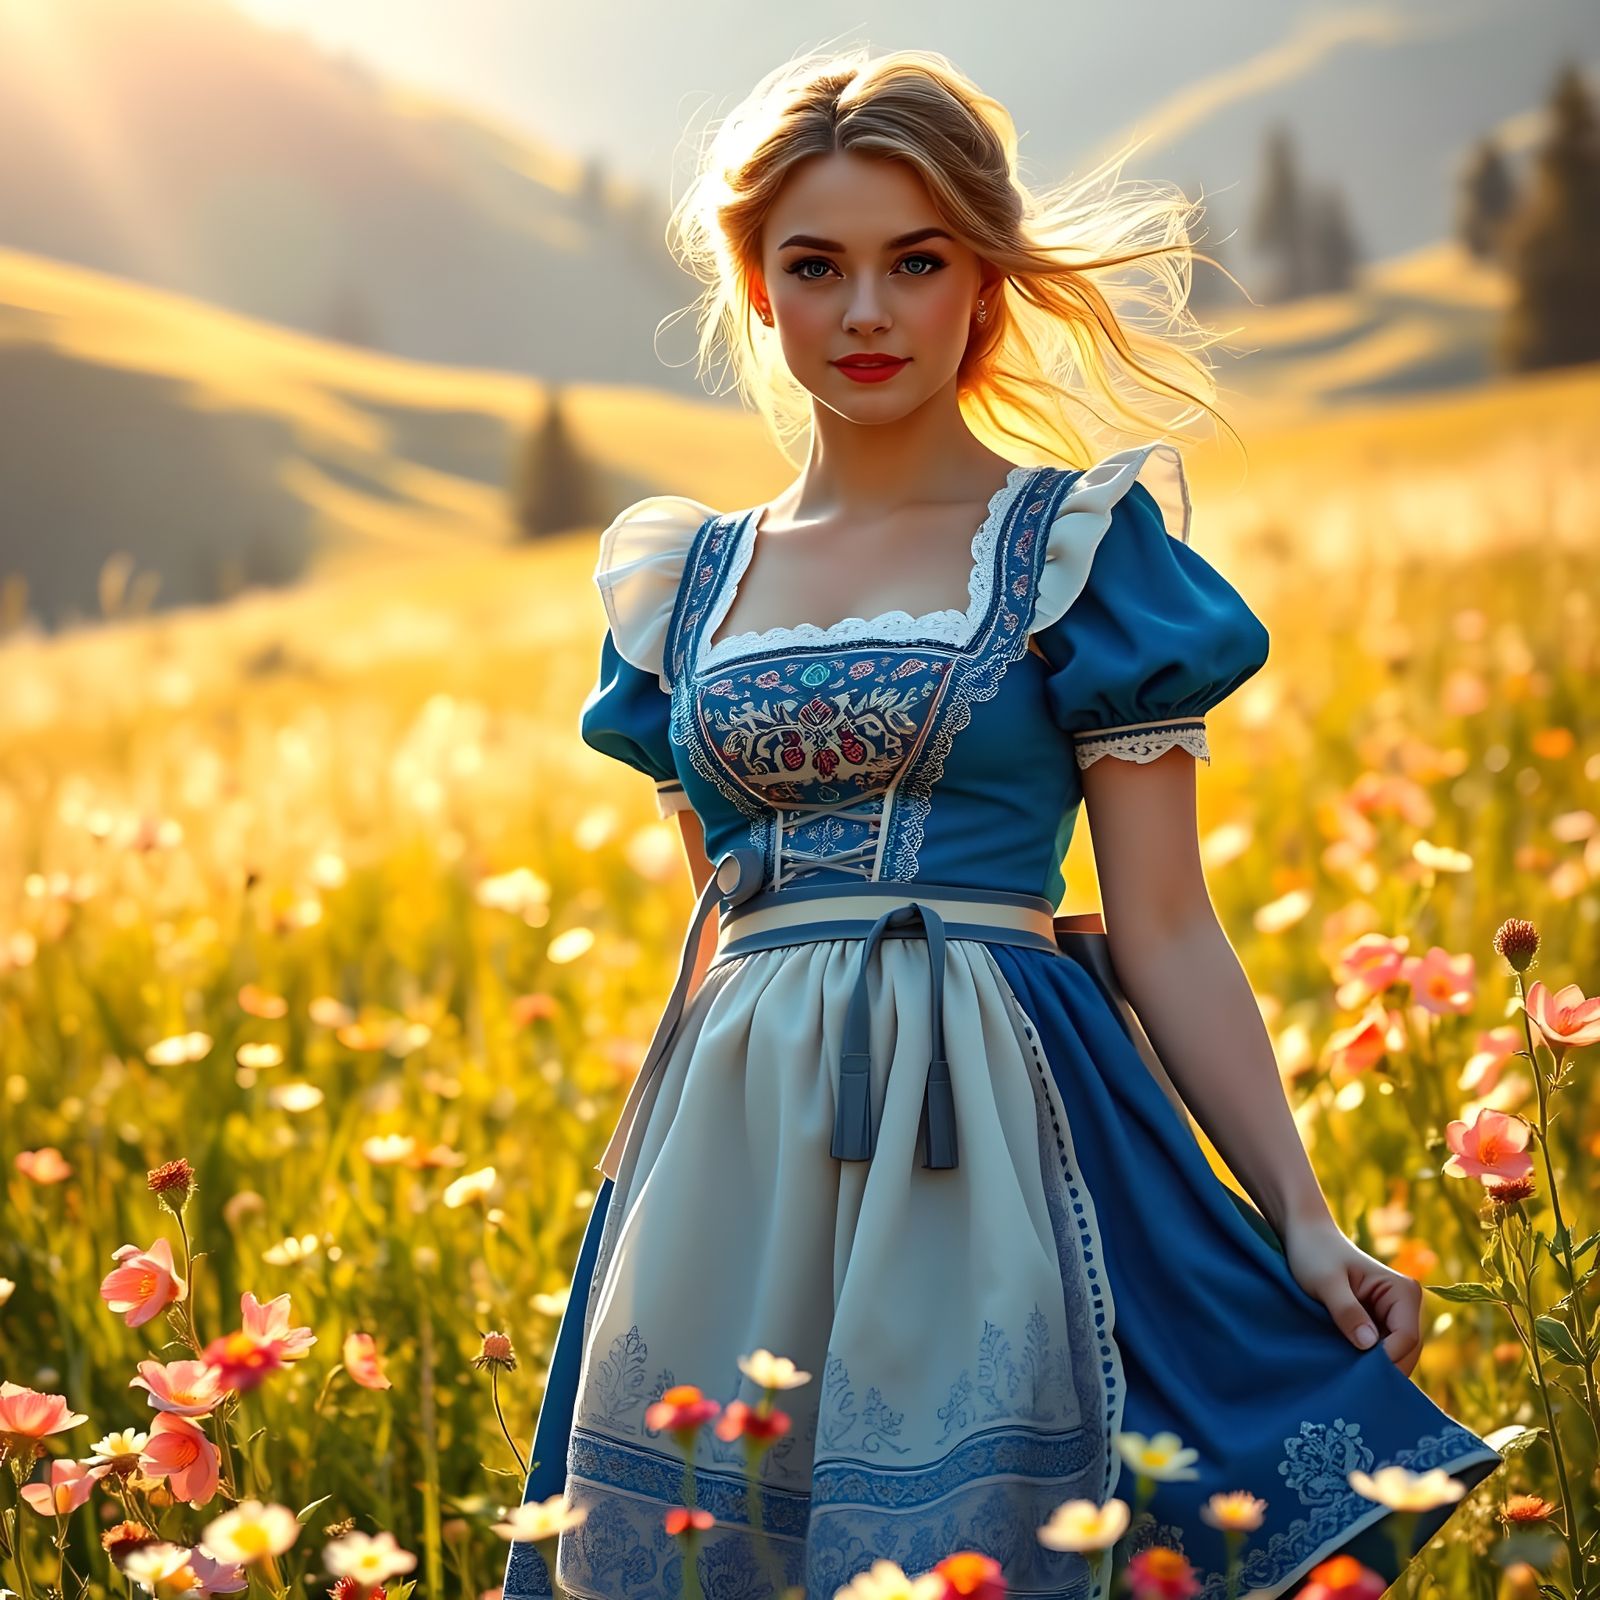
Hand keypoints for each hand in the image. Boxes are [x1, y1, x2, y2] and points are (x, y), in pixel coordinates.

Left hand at [1282, 1219, 1425, 1376]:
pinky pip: (1382, 1350)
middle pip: (1407, 1351)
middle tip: (1354, 1385)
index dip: (1387, 1359)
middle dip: (1384, 1368)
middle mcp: (1406, 1304)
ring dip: (1375, 1367)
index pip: (1407, 1338)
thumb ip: (1347, 1311)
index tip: (1358, 1373)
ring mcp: (1394, 1315)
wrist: (1304, 1237)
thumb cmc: (1314, 1253)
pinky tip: (1348, 1368)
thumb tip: (1369, 1345)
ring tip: (1349, 1379)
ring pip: (1396, 1355)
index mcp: (1403, 1291)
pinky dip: (1368, 1361)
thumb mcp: (1326, 1282)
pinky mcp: (1380, 1322)